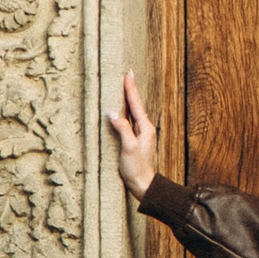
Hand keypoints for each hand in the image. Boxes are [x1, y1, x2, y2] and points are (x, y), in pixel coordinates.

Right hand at [107, 68, 159, 202]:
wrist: (142, 184)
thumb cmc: (136, 167)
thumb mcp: (128, 147)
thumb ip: (122, 128)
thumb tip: (112, 113)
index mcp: (145, 127)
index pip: (135, 103)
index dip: (131, 88)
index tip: (128, 73)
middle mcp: (145, 128)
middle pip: (136, 105)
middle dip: (130, 90)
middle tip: (127, 74)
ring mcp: (141, 134)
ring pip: (133, 112)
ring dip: (128, 99)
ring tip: (124, 87)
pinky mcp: (135, 140)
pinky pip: (130, 121)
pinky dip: (125, 111)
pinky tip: (122, 109)